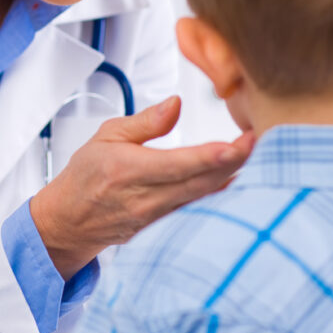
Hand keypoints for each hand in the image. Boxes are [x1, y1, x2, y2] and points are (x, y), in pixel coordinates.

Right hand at [29, 95, 254, 279]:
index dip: (212, 156)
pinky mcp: (164, 228)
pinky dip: (221, 196)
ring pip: (204, 199)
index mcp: (128, 171)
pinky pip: (198, 210)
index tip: (240, 144)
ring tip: (260, 158)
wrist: (69, 221)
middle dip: (235, 163)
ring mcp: (156, 218)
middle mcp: (144, 198)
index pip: (178, 164)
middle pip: (200, 182)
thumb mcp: (106, 136)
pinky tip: (241, 182)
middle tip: (263, 141)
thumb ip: (145, 122)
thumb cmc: (86, 175)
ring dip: (233, 180)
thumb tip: (176, 103)